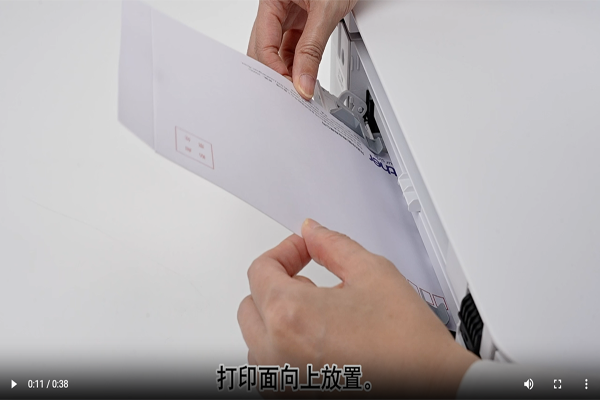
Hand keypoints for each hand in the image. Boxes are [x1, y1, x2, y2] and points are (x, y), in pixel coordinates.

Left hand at [238, 219, 477, 396]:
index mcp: (289, 315)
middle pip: (252, 303)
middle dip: (278, 283)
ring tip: (319, 312)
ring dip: (277, 317)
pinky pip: (269, 366)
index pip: (260, 270)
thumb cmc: (407, 344)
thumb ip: (333, 244)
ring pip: (256, 336)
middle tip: (311, 279)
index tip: (304, 250)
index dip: (285, 251)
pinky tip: (318, 340)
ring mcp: (280, 381)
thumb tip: (312, 232)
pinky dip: (282, 347)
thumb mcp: (372, 272)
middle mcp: (275, 353)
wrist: (431, 386)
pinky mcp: (290, 397)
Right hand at [247, 0, 357, 99]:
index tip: (289, 89)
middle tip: (292, 94)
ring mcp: (287, 13)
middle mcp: (275, 6)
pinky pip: (293, 46)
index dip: (274, 70)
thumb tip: (303, 82)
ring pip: (279, 50)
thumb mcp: (326, 12)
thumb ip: (312, 51)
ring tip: (301, 89)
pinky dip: (299, 63)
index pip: (263, 44)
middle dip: (277, 73)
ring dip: (289, 71)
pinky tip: (305, 77)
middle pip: (266, 49)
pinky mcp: (301, 20)